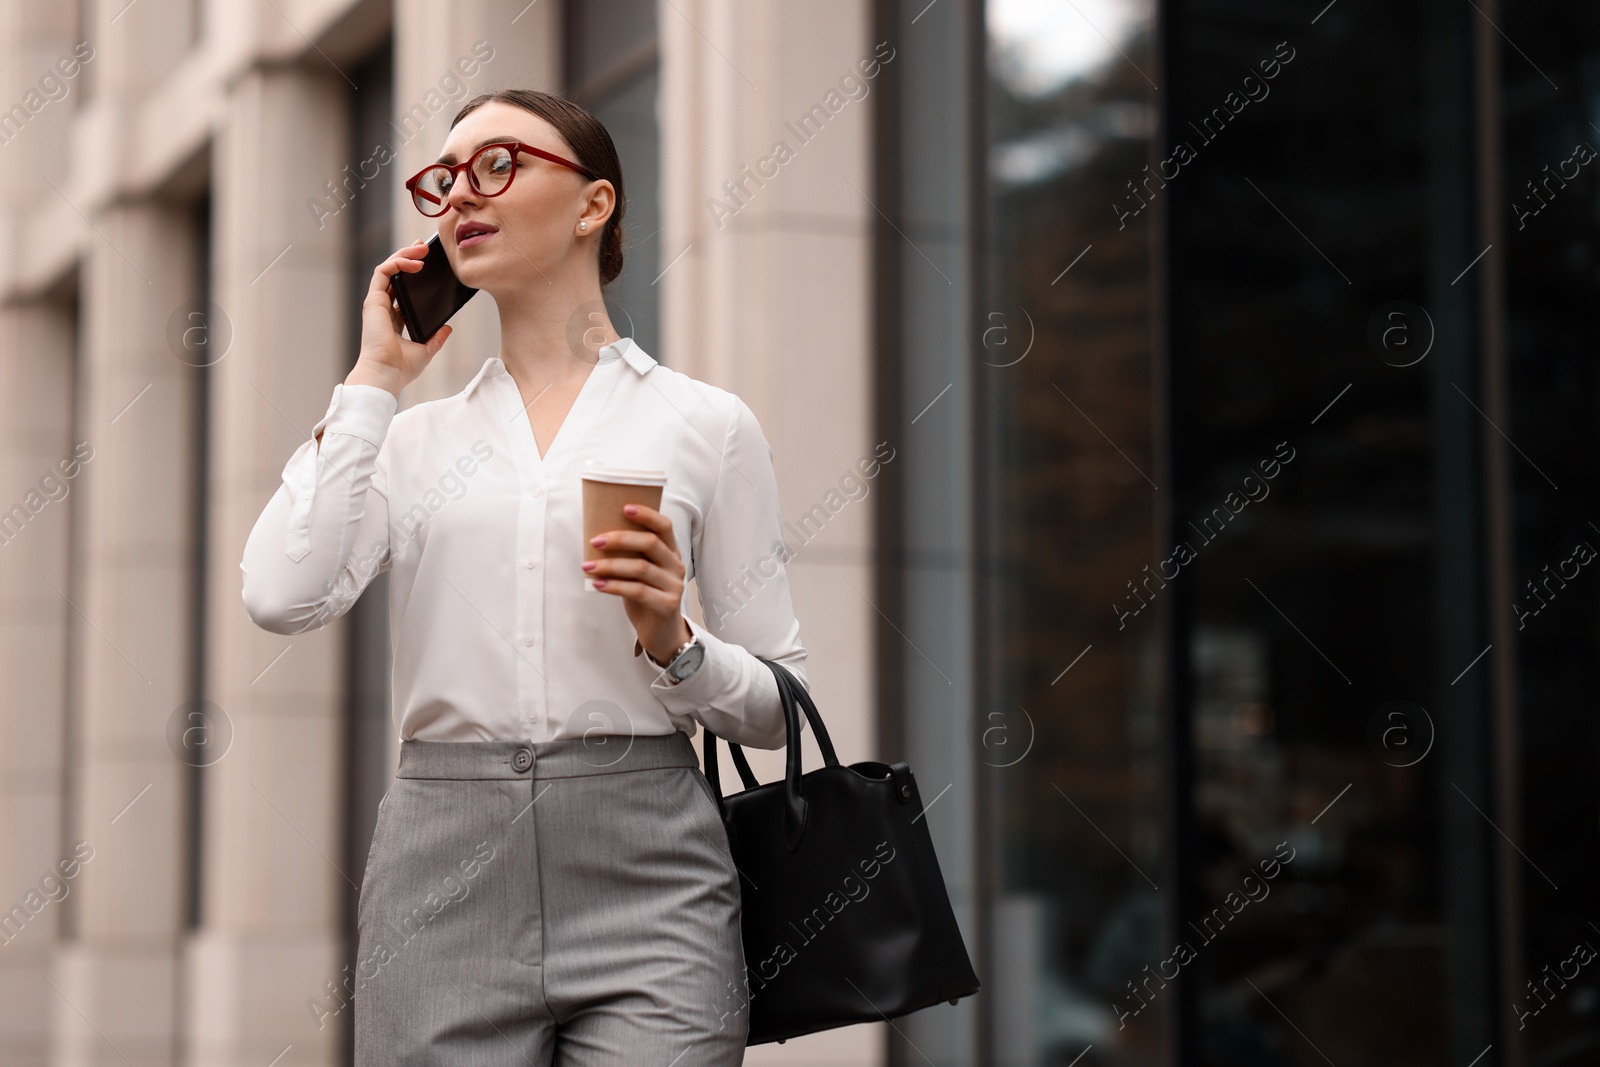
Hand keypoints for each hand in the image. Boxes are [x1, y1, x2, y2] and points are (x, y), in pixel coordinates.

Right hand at [348, 238, 453, 397]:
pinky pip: (383, 272)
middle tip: (424, 248)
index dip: (411, 274)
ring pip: (387, 269)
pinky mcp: (374, 300)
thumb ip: (436, 338)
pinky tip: (414, 262)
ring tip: (421, 249)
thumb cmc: (400, 368)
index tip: (425, 263)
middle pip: (394, 275)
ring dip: (403, 255)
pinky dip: (398, 263)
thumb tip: (448, 328)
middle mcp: (383, 308)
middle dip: (407, 257)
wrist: (386, 374)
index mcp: (393, 319)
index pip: (401, 290)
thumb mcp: (426, 350)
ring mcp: (377, 303)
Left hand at [582, 504, 691, 662]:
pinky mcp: (667, 605)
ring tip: (587, 566)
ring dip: (610, 565)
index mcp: (671, 552)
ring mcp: (674, 586)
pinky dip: (614, 586)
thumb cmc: (646, 597)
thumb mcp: (640, 572)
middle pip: (650, 543)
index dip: (647, 514)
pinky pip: (637, 591)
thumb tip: (597, 536)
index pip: (664, 526)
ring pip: (640, 568)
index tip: (624, 508)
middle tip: (595, 540)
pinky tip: (598, 585)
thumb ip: (629, 555)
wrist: (661, 633)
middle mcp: (676, 566)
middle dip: (619, 539)